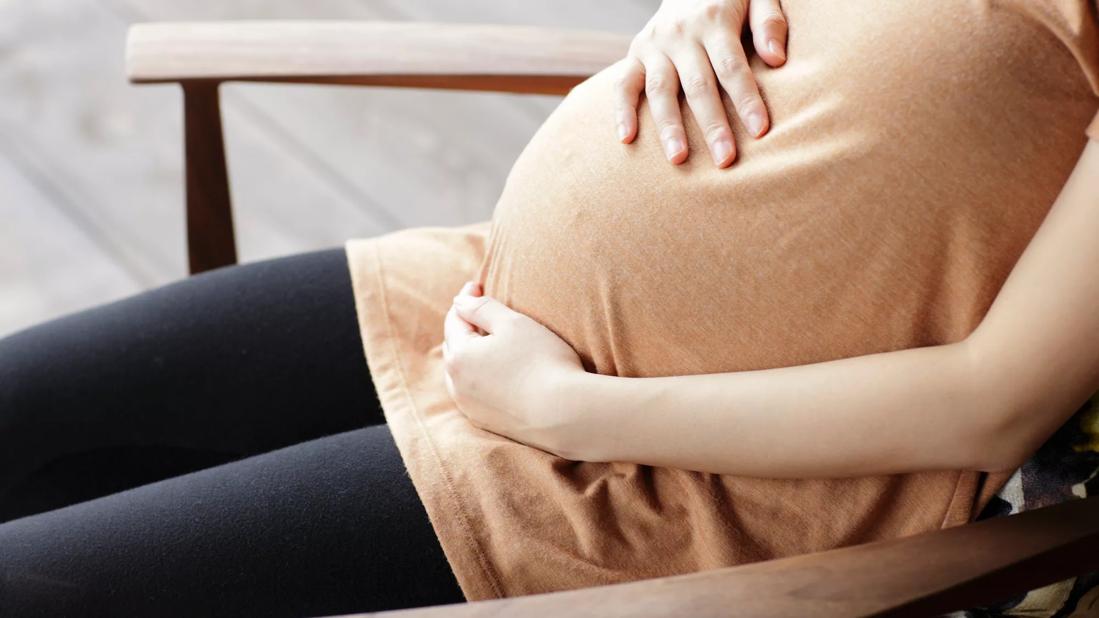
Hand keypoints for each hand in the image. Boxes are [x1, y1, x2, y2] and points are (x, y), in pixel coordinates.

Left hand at [442, 281, 586, 458]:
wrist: (565, 414)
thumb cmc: (541, 362)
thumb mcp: (513, 323)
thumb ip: (481, 308)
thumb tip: (459, 301)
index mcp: (459, 356)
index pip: (455, 318)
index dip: (466, 299)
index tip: (478, 285)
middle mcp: (456, 384)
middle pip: (455, 345)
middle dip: (465, 325)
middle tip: (482, 309)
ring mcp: (470, 407)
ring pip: (463, 372)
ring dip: (472, 353)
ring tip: (489, 340)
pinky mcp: (486, 422)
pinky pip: (476, 392)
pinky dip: (481, 377)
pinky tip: (500, 372)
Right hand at [615, 0, 787, 166]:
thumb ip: (769, 21)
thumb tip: (777, 59)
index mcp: (714, 19)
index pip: (731, 66)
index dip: (746, 99)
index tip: (759, 130)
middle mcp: (680, 33)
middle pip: (697, 85)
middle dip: (712, 125)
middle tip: (725, 160)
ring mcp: (654, 45)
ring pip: (660, 91)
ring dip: (669, 127)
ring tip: (678, 159)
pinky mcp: (635, 53)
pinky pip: (623, 84)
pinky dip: (622, 111)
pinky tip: (627, 139)